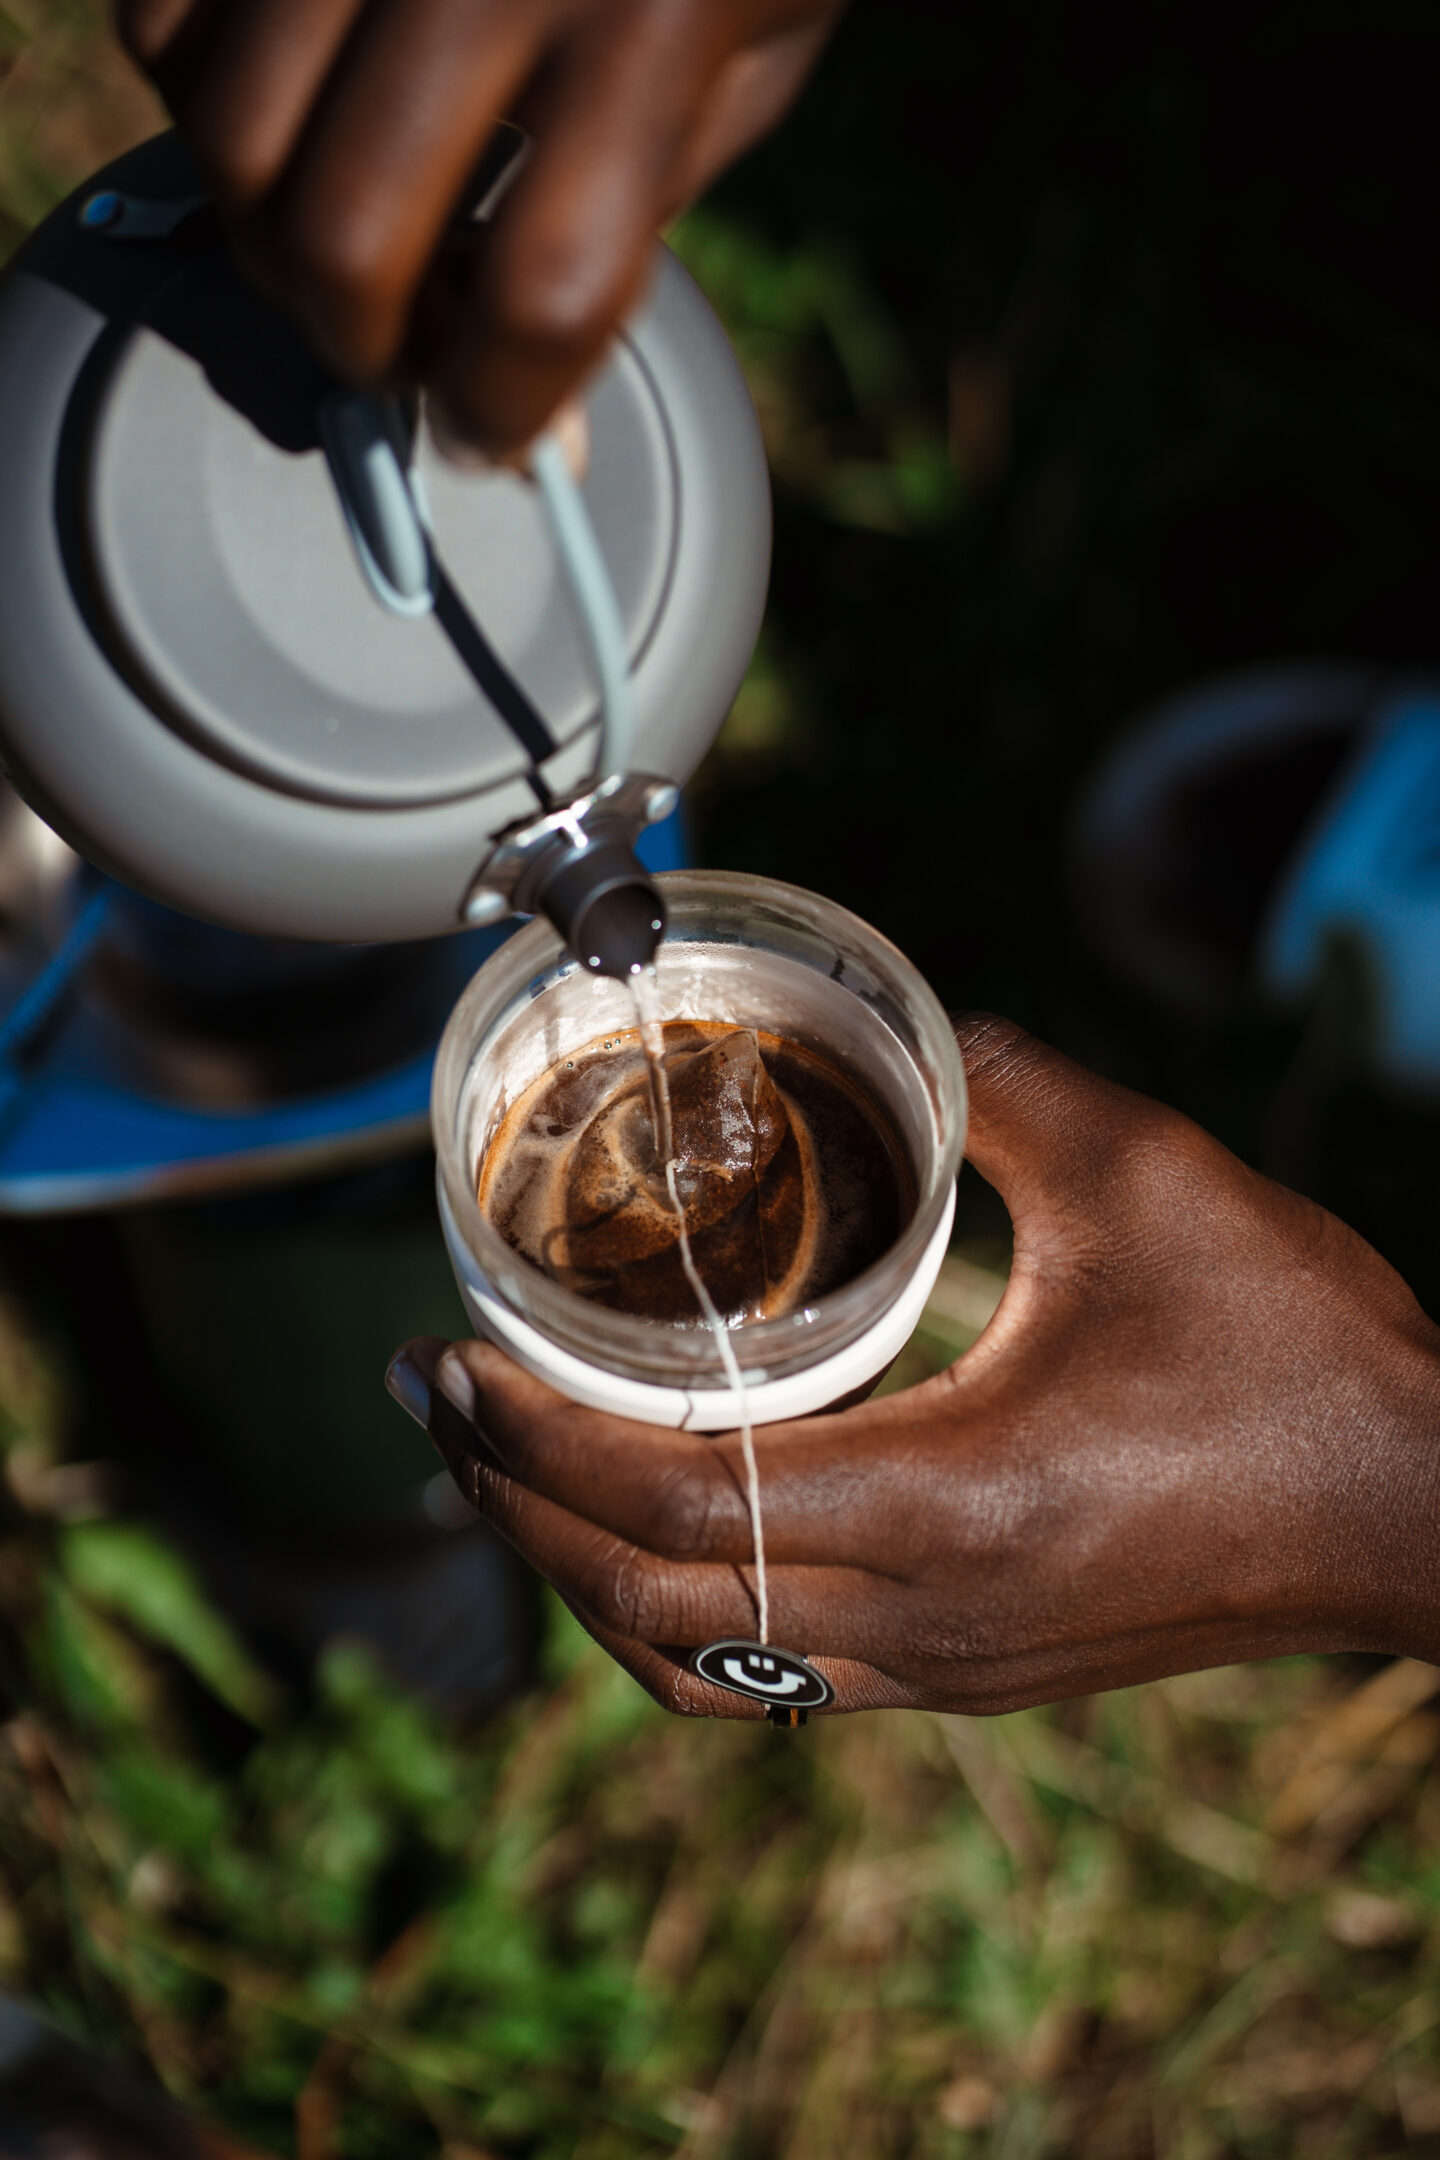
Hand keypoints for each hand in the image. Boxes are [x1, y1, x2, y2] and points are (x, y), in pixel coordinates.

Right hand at [116, 0, 842, 453]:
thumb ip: (636, 230)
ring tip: (348, 237)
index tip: (491, 434)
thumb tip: (543, 429)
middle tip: (401, 354)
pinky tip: (295, 114)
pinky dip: (208, 105)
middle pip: (345, 236)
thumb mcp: (744, 71)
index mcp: (650, 19)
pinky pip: (163, 28)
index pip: (536, 295)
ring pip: (229, 140)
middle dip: (363, 346)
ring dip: (274, 240)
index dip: (500, 409)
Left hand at [388, 1015, 1439, 1716]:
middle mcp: (925, 1613)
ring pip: (699, 1665)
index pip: (671, 1501)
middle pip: (648, 1602)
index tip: (447, 1357)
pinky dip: (677, 1610)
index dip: (532, 1437)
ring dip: (582, 1575)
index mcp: (950, 1499)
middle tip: (437, 1401)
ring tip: (517, 1471)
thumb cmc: (1303, 1355)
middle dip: (514, 1507)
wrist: (1423, 1514)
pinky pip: (774, 1675)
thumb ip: (1009, 1089)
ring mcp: (948, 1664)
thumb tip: (914, 1024)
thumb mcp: (1157, 1181)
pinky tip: (664, 1528)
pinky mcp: (979, 1672)